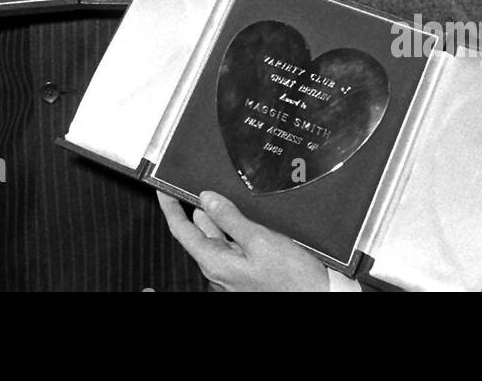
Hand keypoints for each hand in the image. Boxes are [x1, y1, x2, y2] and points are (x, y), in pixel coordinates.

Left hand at [157, 189, 328, 290]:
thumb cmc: (292, 278)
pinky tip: (238, 215)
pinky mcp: (249, 271)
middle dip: (194, 209)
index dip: (170, 208)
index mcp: (216, 263)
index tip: (162, 189)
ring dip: (214, 217)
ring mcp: (234, 272)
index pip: (182, 231)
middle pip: (199, 234)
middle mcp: (220, 270)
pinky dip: (230, 227)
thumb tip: (207, 199)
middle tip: (189, 185)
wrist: (318, 297)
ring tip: (212, 194)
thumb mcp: (260, 240)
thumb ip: (231, 219)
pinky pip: (232, 245)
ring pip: (217, 239)